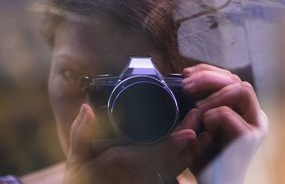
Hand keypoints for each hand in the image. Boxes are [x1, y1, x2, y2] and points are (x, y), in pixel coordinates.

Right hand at [64, 104, 211, 183]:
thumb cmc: (84, 178)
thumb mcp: (77, 155)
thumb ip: (81, 131)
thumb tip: (86, 108)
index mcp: (123, 163)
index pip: (155, 153)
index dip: (175, 142)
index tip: (191, 131)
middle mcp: (139, 176)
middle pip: (173, 160)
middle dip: (190, 142)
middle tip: (201, 119)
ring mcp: (147, 182)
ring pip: (177, 169)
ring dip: (193, 153)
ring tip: (206, 135)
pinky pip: (173, 176)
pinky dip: (185, 163)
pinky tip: (194, 150)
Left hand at [182, 64, 267, 179]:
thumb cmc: (205, 156)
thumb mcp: (199, 123)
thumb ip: (198, 101)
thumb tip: (186, 76)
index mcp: (244, 109)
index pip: (230, 77)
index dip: (208, 71)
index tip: (186, 74)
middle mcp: (254, 114)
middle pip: (236, 79)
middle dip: (208, 78)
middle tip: (187, 86)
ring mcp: (256, 125)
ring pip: (241, 89)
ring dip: (214, 96)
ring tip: (198, 110)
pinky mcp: (249, 137)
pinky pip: (226, 114)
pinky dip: (210, 118)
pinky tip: (206, 132)